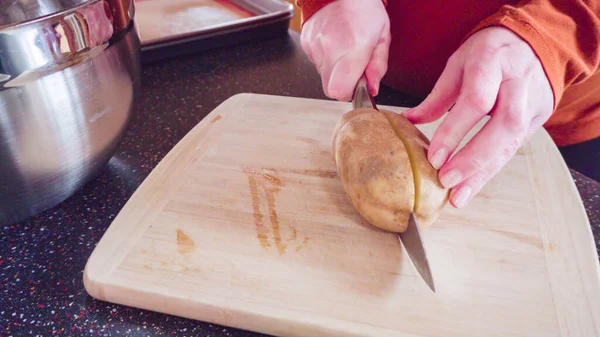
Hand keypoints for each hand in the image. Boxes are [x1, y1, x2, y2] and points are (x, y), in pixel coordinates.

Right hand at [300, 0, 389, 100]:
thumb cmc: (364, 8)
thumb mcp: (382, 36)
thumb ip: (378, 66)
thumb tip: (372, 88)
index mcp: (353, 49)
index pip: (340, 91)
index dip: (349, 93)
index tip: (357, 85)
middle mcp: (330, 49)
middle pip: (330, 88)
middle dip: (342, 84)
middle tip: (353, 68)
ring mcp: (315, 46)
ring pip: (323, 75)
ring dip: (335, 70)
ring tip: (344, 50)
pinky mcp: (306, 42)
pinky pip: (316, 62)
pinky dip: (326, 59)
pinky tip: (335, 43)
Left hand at [403, 27, 553, 207]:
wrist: (533, 40)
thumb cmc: (489, 52)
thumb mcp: (459, 63)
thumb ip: (438, 96)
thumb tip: (408, 121)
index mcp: (493, 60)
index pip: (476, 100)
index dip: (455, 131)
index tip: (434, 157)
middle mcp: (519, 81)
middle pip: (504, 124)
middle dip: (473, 157)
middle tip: (446, 181)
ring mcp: (534, 100)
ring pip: (513, 140)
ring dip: (483, 172)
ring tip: (458, 196)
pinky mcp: (540, 116)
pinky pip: (515, 147)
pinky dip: (491, 169)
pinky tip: (472, 187)